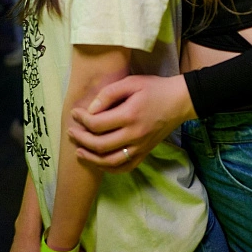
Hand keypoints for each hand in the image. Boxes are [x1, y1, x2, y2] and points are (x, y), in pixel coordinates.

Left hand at [68, 74, 194, 170]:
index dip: (81, 120)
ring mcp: (140, 147)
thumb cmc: (154, 88)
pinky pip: (124, 167)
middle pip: (100, 145)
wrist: (180, 101)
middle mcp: (134, 135)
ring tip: (79, 151)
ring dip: (91, 158)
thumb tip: (90, 109)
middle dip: (81, 139)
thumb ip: (109, 94)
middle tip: (71, 132)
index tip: (75, 113)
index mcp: (129, 115)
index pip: (97, 124)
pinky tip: (98, 162)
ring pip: (110, 162)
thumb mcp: (131, 83)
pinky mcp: (145, 152)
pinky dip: (109, 169)